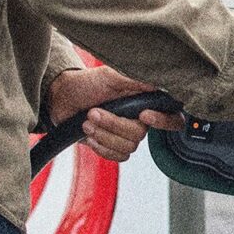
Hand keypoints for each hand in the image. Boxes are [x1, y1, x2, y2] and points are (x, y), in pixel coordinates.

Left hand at [47, 66, 184, 163]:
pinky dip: (101, 147)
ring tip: (86, 122)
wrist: (63, 99)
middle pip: (139, 134)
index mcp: (145, 100)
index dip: (163, 121)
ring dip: (103, 136)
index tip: (143, 115)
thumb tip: (158, 83)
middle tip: (93, 112)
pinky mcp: (114, 146)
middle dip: (113, 125)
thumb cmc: (86, 84)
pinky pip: (118, 157)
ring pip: (127, 147)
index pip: (171, 116)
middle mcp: (140, 119)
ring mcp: (126, 133)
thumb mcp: (110, 76)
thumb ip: (135, 79)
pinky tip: (89, 135)